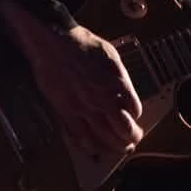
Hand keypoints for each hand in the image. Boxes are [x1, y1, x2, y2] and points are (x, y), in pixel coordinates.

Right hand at [0, 0, 144, 156]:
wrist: (54, 42)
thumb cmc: (81, 44)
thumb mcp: (111, 55)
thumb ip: (120, 77)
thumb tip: (125, 93)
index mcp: (116, 84)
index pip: (134, 110)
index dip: (137, 118)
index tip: (135, 120)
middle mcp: (102, 99)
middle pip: (122, 129)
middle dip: (130, 138)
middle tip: (132, 141)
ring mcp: (83, 107)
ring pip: (103, 136)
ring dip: (114, 146)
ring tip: (119, 149)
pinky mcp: (65, 111)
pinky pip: (79, 135)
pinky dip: (89, 145)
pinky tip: (94, 149)